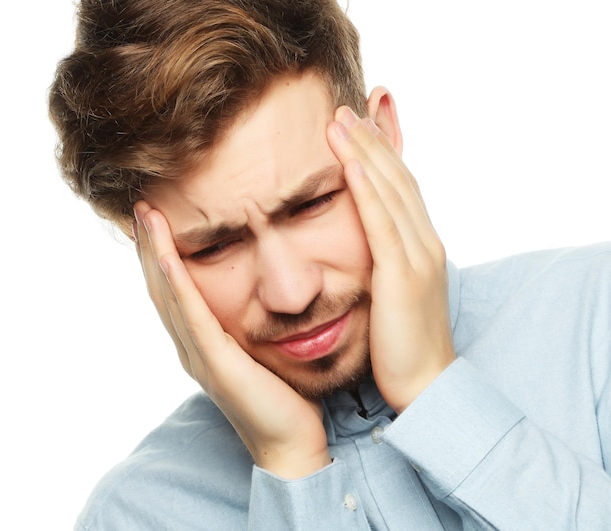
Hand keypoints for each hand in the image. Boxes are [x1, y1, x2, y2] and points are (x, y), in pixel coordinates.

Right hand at [133, 201, 329, 477]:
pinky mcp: (215, 363)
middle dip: (150, 245)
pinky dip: (176, 283)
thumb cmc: (284, 395)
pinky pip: (191, 316)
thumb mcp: (262, 347)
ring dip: (154, 254)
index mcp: (202, 341)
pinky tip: (167, 256)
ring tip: (146, 216)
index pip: (175, 288)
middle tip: (142, 206)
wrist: (290, 441)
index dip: (161, 252)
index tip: (157, 216)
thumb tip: (263, 293)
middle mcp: (192, 346)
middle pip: (162, 286)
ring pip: (168, 296)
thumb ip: (252, 322)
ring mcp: (198, 356)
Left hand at [326, 106, 454, 412]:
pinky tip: (348, 163)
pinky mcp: (402, 276)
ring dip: (364, 153)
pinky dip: (365, 189)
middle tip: (346, 110)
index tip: (358, 128)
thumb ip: (385, 264)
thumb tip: (363, 249)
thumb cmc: (404, 344)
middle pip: (397, 180)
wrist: (426, 384)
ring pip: (390, 192)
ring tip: (339, 121)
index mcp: (423, 246)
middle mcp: (425, 243)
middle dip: (371, 142)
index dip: (381, 155)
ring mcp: (418, 257)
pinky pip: (381, 223)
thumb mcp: (396, 294)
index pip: (401, 189)